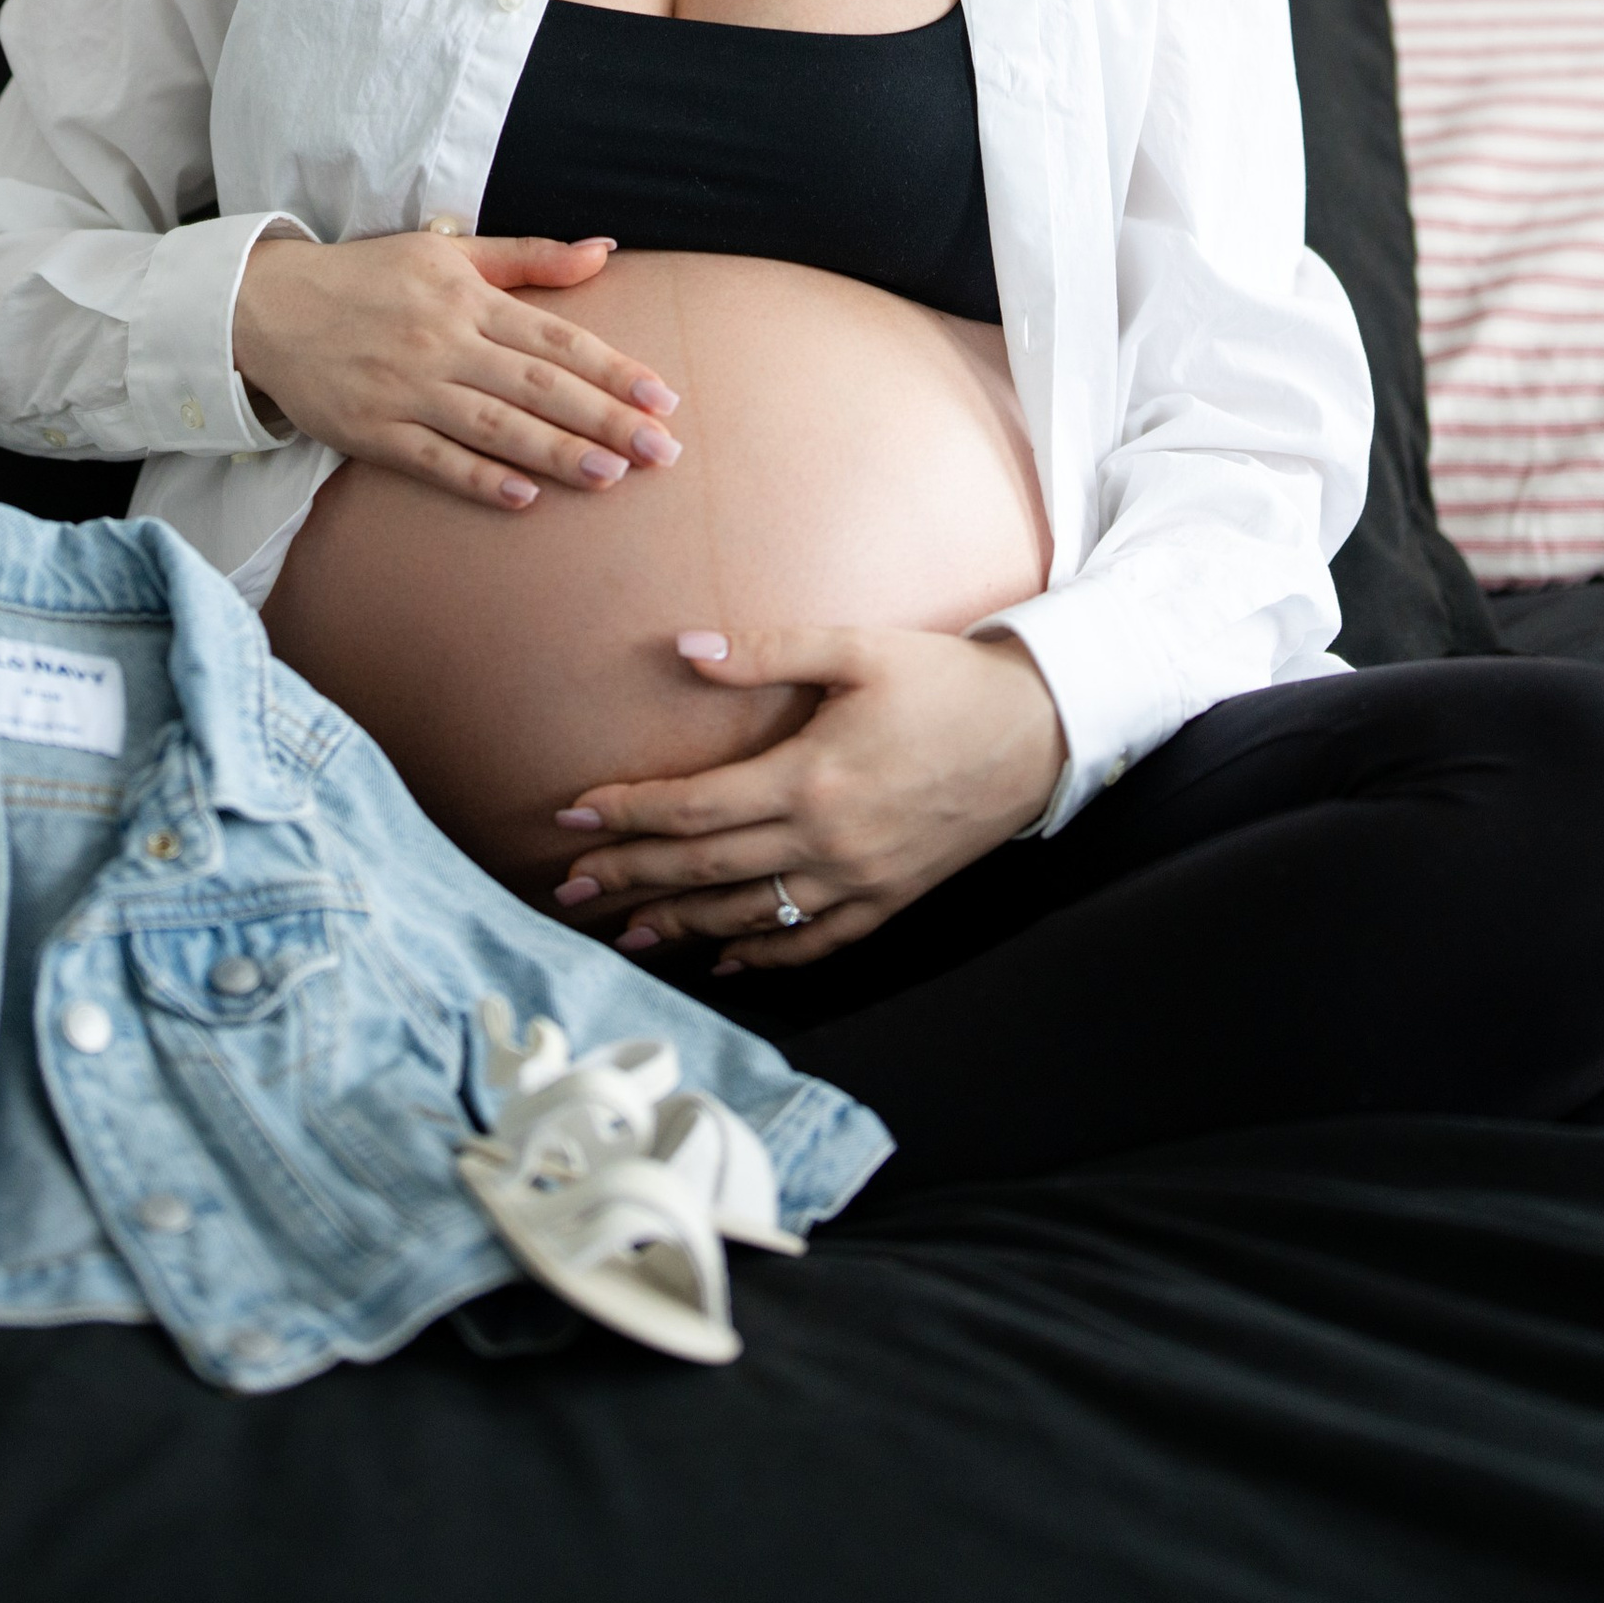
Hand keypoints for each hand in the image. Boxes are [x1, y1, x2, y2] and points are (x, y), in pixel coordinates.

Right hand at [231, 230, 683, 509]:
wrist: (268, 304)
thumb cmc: (370, 276)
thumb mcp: (448, 250)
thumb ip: (529, 257)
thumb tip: (604, 252)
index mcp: (466, 296)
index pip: (555, 338)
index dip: (613, 369)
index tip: (662, 398)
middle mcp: (441, 341)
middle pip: (536, 386)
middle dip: (604, 419)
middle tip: (661, 451)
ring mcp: (406, 389)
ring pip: (493, 426)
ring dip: (554, 453)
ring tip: (609, 476)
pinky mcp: (371, 431)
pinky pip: (433, 460)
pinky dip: (478, 478)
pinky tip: (524, 497)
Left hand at [547, 626, 1066, 968]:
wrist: (1036, 734)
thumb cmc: (945, 682)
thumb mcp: (859, 648)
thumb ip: (767, 652)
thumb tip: (684, 648)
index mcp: (810, 779)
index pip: (693, 809)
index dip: (627, 813)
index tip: (572, 813)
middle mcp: (826, 843)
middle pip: (704, 870)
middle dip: (629, 876)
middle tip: (567, 885)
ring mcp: (858, 882)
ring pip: (748, 916)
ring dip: (679, 923)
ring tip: (622, 926)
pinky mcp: (888, 901)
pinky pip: (812, 943)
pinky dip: (760, 953)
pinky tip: (721, 954)